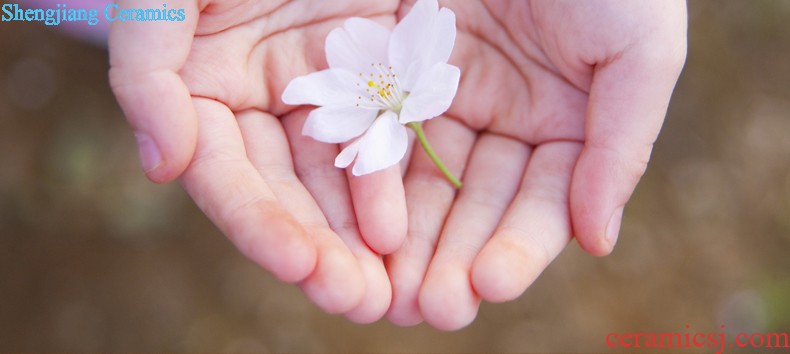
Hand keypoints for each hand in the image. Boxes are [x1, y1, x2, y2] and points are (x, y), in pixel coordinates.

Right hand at [108, 0, 407, 322]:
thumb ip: (146, 68)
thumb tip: (162, 167)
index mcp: (216, 91)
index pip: (231, 175)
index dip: (260, 223)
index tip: (302, 266)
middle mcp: (275, 105)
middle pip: (296, 194)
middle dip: (326, 251)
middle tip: (363, 301)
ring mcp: (335, 95)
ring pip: (354, 180)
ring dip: (378, 239)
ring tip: (409, 290)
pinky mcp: (391, 80)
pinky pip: (408, 138)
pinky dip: (421, 184)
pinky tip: (442, 224)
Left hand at [385, 0, 686, 328]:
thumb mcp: (637, 49)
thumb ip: (621, 146)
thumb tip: (597, 242)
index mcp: (564, 125)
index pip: (540, 202)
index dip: (518, 246)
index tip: (492, 286)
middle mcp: (502, 120)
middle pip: (473, 204)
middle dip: (452, 256)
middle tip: (430, 309)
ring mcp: (446, 96)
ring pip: (422, 179)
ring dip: (406, 237)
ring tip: (386, 289)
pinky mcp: (396, 68)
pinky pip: (377, 126)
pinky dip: (367, 175)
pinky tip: (357, 220)